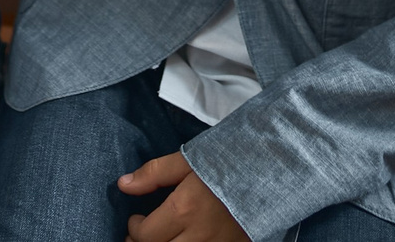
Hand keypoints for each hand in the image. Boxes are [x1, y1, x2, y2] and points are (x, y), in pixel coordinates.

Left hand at [119, 156, 251, 241]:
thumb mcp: (188, 160)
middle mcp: (199, 235)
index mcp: (185, 209)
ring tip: (158, 240)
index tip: (136, 220)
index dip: (134, 229)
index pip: (146, 235)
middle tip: (140, 236)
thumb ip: (154, 173)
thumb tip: (123, 184)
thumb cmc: (227, 162)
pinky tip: (182, 240)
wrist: (270, 171)